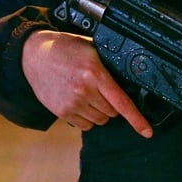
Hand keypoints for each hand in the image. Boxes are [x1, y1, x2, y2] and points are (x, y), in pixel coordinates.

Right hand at [21, 30, 152, 137]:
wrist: (34, 55)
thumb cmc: (65, 49)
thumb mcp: (90, 49)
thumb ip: (108, 65)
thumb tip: (128, 79)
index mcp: (95, 73)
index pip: (122, 102)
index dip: (137, 119)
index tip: (147, 132)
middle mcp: (84, 90)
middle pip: (112, 113)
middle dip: (111, 105)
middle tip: (100, 90)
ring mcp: (72, 103)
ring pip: (99, 120)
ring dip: (99, 112)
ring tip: (87, 95)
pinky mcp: (62, 111)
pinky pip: (85, 125)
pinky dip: (86, 118)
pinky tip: (78, 102)